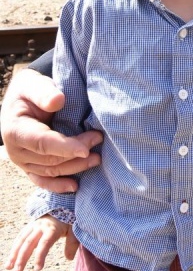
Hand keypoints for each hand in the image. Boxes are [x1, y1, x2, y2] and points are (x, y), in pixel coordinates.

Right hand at [0, 69, 101, 191]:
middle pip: (50, 158)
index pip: (42, 143)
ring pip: (51, 170)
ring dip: (75, 167)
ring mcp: (23, 162)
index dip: (65, 147)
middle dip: (76, 152)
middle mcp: (16, 151)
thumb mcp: (33, 84)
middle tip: (99, 139)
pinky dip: (58, 185)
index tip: (86, 149)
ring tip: (97, 158)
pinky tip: (75, 186)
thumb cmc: (29, 90)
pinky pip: (43, 180)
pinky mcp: (30, 167)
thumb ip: (43, 92)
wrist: (21, 99)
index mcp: (15, 130)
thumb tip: (58, 100)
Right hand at [4, 215, 76, 270]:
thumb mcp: (74, 229)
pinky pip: (20, 236)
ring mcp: (34, 225)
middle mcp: (41, 226)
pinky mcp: (30, 225)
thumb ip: (72, 243)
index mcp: (53, 228)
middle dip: (22, 257)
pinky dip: (14, 247)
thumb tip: (69, 258)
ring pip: (22, 239)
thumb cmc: (70, 219)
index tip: (37, 269)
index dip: (40, 256)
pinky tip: (10, 259)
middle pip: (29, 242)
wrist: (63, 203)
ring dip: (14, 253)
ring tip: (8, 267)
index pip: (45, 243)